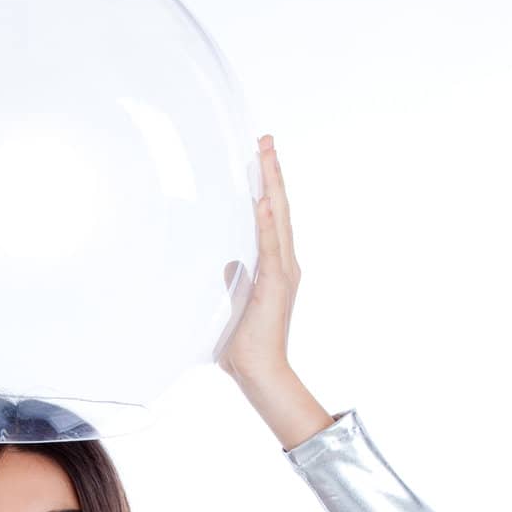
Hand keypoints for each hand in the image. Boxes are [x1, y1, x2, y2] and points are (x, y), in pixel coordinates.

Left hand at [217, 134, 299, 383]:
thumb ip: (233, 280)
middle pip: (280, 207)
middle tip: (266, 140)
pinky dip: (268, 224)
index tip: (261, 155)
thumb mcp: (233, 302)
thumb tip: (226, 265)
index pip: (272, 216)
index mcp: (276, 265)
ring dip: (272, 186)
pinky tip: (264, 201)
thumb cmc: (244, 342)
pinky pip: (270, 248)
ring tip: (267, 155)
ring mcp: (283, 272)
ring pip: (279, 219)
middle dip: (272, 172)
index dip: (267, 185)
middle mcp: (285, 262)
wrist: (259, 371)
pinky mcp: (275, 285)